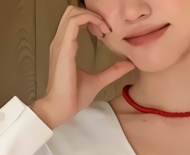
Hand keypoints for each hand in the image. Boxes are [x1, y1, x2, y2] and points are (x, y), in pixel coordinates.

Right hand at [32, 6, 134, 128]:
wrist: (62, 108)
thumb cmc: (74, 97)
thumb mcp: (98, 81)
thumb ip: (112, 71)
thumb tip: (128, 65)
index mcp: (65, 47)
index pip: (74, 20)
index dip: (91, 19)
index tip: (105, 32)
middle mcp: (61, 42)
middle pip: (72, 11)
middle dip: (91, 14)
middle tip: (105, 28)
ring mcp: (60, 44)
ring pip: (72, 12)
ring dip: (91, 15)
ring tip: (104, 29)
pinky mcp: (64, 48)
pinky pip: (74, 22)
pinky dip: (89, 20)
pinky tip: (101, 31)